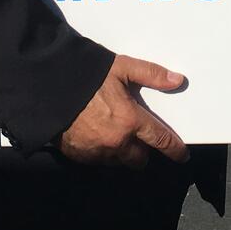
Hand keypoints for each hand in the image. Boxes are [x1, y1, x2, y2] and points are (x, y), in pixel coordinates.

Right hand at [58, 54, 188, 168]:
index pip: (160, 140)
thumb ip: (151, 74)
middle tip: (139, 140)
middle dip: (142, 152)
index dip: (174, 149)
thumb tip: (177, 80)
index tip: (182, 155)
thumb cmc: (87, 76)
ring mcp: (97, 151)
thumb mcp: (122, 67)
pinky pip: (97, 161)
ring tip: (115, 135)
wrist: (49, 87)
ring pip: (118, 162)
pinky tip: (96, 136)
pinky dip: (101, 153)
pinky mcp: (79, 156)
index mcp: (131, 121)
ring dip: (121, 153)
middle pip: (139, 159)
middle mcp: (116, 141)